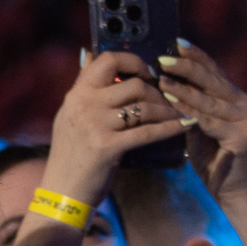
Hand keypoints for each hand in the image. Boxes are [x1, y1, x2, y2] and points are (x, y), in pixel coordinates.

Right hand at [38, 48, 187, 207]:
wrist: (61, 192)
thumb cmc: (70, 154)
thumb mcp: (70, 114)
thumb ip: (82, 86)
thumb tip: (89, 53)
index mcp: (77, 94)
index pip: (107, 60)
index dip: (134, 61)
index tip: (148, 72)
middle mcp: (84, 105)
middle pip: (134, 84)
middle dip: (158, 91)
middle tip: (169, 100)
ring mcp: (95, 125)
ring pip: (143, 106)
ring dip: (166, 110)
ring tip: (177, 114)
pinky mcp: (107, 147)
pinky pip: (147, 132)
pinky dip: (170, 128)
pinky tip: (184, 125)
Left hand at [154, 41, 246, 210]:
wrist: (233, 194)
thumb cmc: (214, 162)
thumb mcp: (201, 128)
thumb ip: (193, 106)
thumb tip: (167, 83)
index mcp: (240, 100)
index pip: (216, 72)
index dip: (197, 57)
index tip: (176, 43)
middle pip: (214, 80)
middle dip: (187, 67)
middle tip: (163, 58)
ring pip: (210, 100)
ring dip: (183, 89)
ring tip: (161, 79)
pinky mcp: (243, 136)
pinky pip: (209, 121)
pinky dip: (189, 112)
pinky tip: (172, 104)